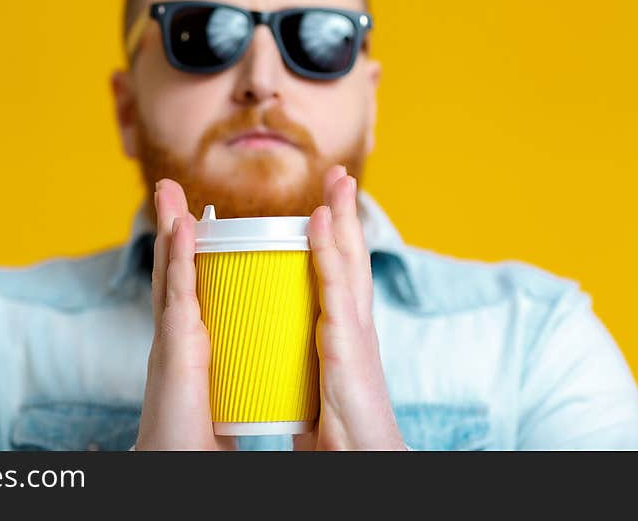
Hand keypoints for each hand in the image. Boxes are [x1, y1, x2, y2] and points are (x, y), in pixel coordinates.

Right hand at [134, 179, 235, 449]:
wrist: (181, 465)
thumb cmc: (199, 439)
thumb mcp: (224, 392)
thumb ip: (235, 374)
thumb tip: (257, 369)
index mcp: (192, 344)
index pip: (193, 290)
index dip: (191, 257)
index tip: (196, 226)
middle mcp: (178, 336)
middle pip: (177, 271)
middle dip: (174, 229)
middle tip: (171, 192)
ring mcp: (172, 340)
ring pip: (170, 273)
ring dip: (169, 229)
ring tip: (167, 191)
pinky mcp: (174, 350)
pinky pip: (177, 295)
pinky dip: (177, 259)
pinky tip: (180, 228)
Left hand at [294, 165, 406, 449]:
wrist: (359, 460)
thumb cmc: (338, 433)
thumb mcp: (317, 385)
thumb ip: (303, 365)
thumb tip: (278, 360)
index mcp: (345, 334)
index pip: (340, 277)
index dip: (336, 240)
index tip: (326, 208)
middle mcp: (355, 325)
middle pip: (350, 258)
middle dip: (344, 215)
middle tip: (338, 177)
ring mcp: (354, 331)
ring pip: (348, 261)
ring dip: (341, 216)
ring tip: (336, 179)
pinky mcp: (347, 344)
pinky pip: (335, 286)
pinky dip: (328, 249)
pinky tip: (319, 218)